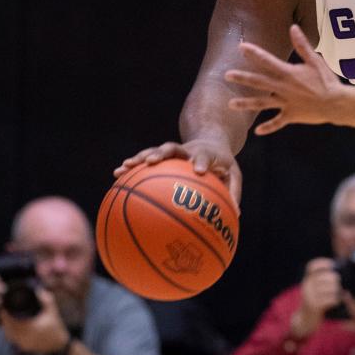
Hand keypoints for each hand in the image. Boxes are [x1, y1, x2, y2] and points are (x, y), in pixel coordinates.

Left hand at [0, 288, 69, 354]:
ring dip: (7, 325)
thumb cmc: (56, 329)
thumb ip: (47, 301)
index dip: (5, 312)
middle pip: (7, 326)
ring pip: (8, 333)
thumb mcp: (53, 313)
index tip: (5, 305)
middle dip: (5, 318)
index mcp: (29, 328)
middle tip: (6, 310)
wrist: (60, 346)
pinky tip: (15, 326)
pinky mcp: (22, 347)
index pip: (10, 320)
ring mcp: (22, 344)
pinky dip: (12, 331)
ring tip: (9, 317)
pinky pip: (13, 338)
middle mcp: (23, 337)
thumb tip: (39, 291)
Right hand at [113, 139, 242, 206]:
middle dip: (161, 153)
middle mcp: (186, 149)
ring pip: (153, 151)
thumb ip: (233, 191)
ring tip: (124, 167)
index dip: (200, 162)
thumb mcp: (233, 174)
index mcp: (206, 153)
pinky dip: (133, 166)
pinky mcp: (163, 155)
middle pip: (172, 147)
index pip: (203, 156)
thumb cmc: (223, 163)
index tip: (198, 171)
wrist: (211, 140)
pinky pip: (145, 159)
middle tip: (151, 161)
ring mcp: (173, 152)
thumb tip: (236, 215)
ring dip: (139, 158)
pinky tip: (118, 174)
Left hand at [226, 25, 343, 135]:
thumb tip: (293, 28)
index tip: (241, 47)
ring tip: (231, 105)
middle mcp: (283, 88)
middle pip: (259, 82)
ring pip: (262, 104)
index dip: (254, 53)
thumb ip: (302, 46)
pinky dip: (268, 127)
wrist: (336, 103)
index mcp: (288, 73)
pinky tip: (257, 131)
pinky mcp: (291, 115)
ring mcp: (286, 103)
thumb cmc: (327, 81)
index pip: (267, 61)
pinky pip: (277, 122)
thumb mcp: (316, 61)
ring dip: (246, 104)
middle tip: (227, 75)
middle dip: (242, 78)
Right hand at [289, 258, 344, 337]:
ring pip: (331, 288)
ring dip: (337, 291)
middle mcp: (306, 285)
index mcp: (306, 279)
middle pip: (327, 277)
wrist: (305, 319)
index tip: (332, 265)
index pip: (312, 266)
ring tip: (337, 294)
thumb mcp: (314, 288)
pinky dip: (336, 299)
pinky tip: (335, 301)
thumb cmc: (314, 301)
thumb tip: (338, 273)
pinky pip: (331, 299)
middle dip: (336, 281)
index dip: (323, 263)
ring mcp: (309, 295)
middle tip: (337, 286)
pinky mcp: (313, 305)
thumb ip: (322, 280)